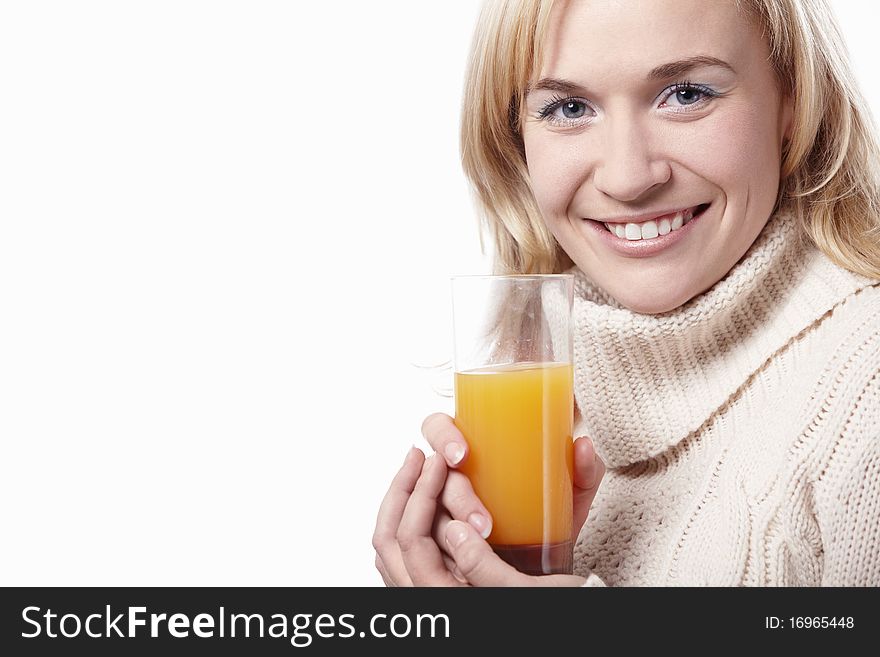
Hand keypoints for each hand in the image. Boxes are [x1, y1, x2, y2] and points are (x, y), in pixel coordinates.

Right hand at [372, 413, 604, 585]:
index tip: (462, 455)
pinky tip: (468, 557)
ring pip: (430, 512)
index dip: (442, 437)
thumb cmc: (552, 510)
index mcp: (471, 447)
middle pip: (433, 474)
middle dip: (456, 498)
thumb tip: (583, 447)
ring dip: (452, 528)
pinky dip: (451, 549)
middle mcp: (453, 474)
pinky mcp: (449, 537)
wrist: (553, 557)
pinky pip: (434, 541)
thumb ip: (583, 470)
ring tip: (485, 540)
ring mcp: (446, 507)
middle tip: (482, 520)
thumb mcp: (570, 491)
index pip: (438, 427)